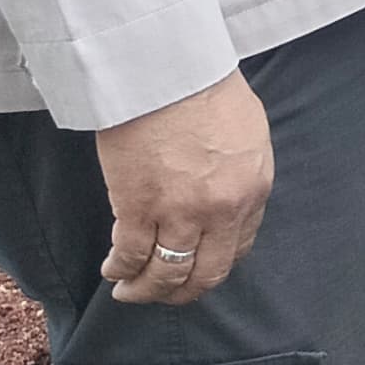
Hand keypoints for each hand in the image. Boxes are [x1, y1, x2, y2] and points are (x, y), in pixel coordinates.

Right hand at [96, 71, 272, 303]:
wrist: (168, 69)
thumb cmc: (207, 88)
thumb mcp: (248, 135)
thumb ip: (241, 174)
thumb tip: (226, 200)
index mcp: (252, 191)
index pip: (237, 248)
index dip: (213, 264)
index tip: (197, 268)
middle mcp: (221, 211)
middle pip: (205, 273)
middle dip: (182, 292)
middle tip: (163, 294)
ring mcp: (179, 213)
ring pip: (165, 274)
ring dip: (146, 290)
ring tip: (129, 292)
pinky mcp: (138, 207)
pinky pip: (130, 255)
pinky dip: (120, 269)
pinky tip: (112, 270)